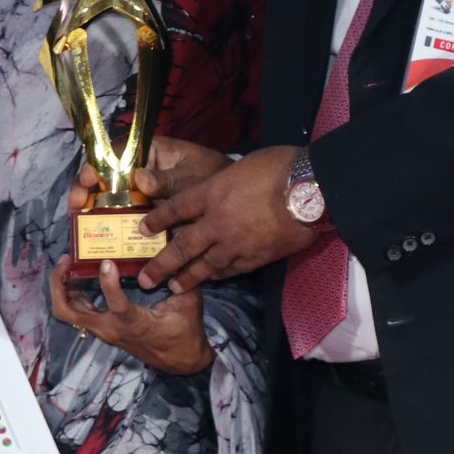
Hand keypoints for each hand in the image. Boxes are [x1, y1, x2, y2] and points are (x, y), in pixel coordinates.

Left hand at [47, 262, 212, 375]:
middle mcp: (110, 328)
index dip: (108, 283)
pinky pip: (77, 311)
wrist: (180, 360)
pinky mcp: (102, 328)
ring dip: (61, 287)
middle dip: (59, 283)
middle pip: (67, 311)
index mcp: (134, 324)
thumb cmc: (185, 333)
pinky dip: (71, 293)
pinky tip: (79, 273)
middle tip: (67, 259)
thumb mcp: (188, 302)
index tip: (108, 262)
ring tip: (68, 262)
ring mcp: (103, 329)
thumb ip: (181, 276)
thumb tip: (177, 249)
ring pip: (67, 312)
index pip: (115, 305)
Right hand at [67, 134, 234, 213]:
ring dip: (92, 210)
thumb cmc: (215, 177)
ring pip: (109, 198)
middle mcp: (140, 170)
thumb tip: (140, 178)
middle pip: (105, 176)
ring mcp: (141, 193)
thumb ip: (168, 179)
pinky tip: (100, 240)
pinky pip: (124, 219)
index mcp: (150, 151)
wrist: (235, 200)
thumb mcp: (194, 176)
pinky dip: (111, 228)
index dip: (97, 163)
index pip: (116, 151)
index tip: (87, 180)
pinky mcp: (146, 213)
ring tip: (79, 224)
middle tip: (75, 206)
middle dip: (85, 189)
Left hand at [134, 144, 317, 292]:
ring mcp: (236, 243)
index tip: (143, 229)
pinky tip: (212, 279)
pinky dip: (220, 275)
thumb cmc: (279, 167)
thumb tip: (224, 188)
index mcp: (211, 192)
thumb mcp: (242, 165)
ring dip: (188, 277)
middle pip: (182, 246)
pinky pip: (232, 270)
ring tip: (174, 287)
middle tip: (146, 280)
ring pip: (205, 265)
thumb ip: (226, 181)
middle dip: (161, 265)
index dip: (158, 220)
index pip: (176, 209)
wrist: (310, 190)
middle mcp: (217, 222)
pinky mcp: (257, 257)